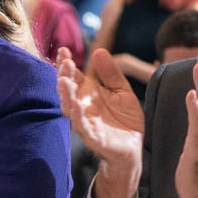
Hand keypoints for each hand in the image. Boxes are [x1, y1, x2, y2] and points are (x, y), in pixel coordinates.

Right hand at [57, 47, 143, 197]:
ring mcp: (86, 122)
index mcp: (88, 94)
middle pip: (67, 90)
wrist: (134, 148)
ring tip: (64, 80)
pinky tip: (76, 104)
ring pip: (70, 108)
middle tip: (65, 61)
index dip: (66, 64)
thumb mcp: (122, 91)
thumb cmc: (125, 119)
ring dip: (66, 94)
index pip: (73, 76)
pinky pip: (82, 127)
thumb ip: (111, 73)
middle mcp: (82, 107)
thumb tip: (100, 50)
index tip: (63, 50)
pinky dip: (78, 116)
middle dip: (64, 75)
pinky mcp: (94, 138)